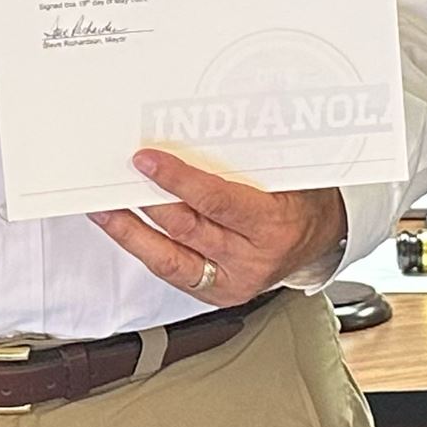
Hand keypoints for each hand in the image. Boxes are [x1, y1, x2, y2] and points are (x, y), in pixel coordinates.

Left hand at [89, 150, 346, 306]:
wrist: (322, 238)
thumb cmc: (301, 201)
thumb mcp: (286, 174)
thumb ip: (245, 161)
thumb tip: (196, 131)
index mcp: (273, 225)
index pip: (216, 201)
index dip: (177, 180)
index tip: (147, 160)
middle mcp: (252, 260)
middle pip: (185, 229)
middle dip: (145, 202)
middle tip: (116, 179)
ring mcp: (232, 282)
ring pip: (168, 259)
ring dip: (130, 232)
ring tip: (104, 210)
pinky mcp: (217, 295)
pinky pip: (172, 273)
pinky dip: (146, 250)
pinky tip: (127, 231)